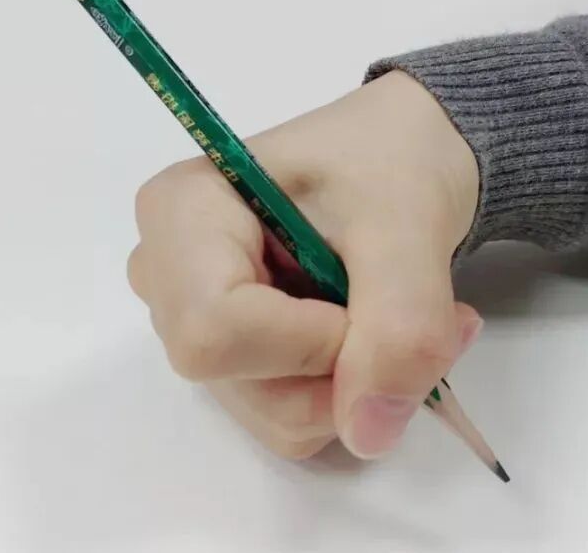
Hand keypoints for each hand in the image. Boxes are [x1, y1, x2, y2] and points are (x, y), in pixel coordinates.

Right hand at [127, 71, 483, 459]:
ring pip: (270, 413)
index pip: (212, 330)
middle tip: (419, 312)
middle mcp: (168, 276)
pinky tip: (373, 333)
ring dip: (356, 385)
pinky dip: (348, 395)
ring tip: (405, 314)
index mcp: (180, 213)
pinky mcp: (236, 358)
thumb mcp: (411, 225)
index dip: (307, 343)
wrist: (406, 155)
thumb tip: (369, 433)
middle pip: (235, 379)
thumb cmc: (393, 161)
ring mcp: (197, 323)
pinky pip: (287, 419)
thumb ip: (400, 324)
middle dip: (341, 368)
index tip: (372, 301)